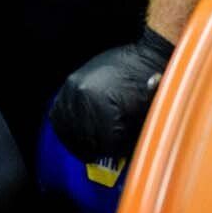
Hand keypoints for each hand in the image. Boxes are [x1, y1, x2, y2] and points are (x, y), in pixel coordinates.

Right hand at [48, 28, 174, 162]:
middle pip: (84, 138)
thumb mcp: (147, 117)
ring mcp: (74, 88)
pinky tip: (75, 132)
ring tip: (89, 146)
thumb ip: (131, 139)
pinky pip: (59, 112)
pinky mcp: (70, 82)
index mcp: (106, 107)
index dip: (115, 152)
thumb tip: (119, 158)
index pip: (105, 144)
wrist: (146, 54)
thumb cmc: (152, 86)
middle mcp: (84, 97)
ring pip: (67, 127)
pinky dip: (66, 125)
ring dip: (78, 139)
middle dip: (96, 147)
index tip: (121, 151)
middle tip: (106, 150)